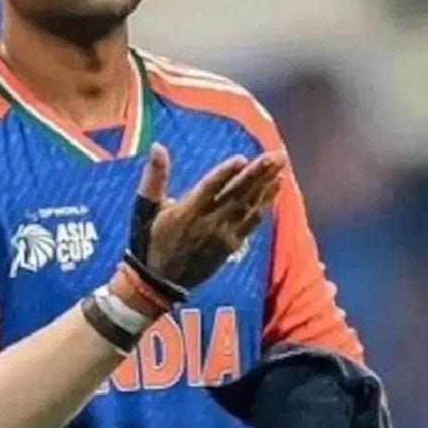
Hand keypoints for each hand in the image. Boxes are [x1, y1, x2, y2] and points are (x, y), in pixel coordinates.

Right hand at [132, 143, 286, 289]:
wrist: (161, 281)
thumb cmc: (153, 239)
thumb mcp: (147, 208)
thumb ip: (154, 177)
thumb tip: (157, 146)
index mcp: (187, 211)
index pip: (210, 188)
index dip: (225, 173)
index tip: (242, 159)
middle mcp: (208, 222)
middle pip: (236, 194)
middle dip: (258, 174)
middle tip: (276, 156)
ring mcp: (222, 235)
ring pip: (248, 207)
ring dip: (266, 186)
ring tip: (280, 166)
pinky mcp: (231, 246)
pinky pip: (251, 223)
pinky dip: (264, 205)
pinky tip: (274, 189)